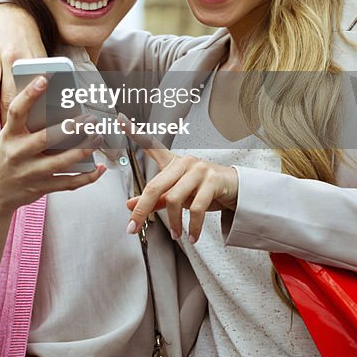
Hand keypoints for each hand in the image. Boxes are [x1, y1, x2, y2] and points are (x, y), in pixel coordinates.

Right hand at [0, 4, 45, 133]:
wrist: (12, 15)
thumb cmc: (30, 42)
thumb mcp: (41, 54)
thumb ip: (45, 75)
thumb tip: (55, 103)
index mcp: (29, 58)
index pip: (28, 90)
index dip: (28, 113)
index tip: (28, 131)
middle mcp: (10, 56)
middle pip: (8, 93)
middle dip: (5, 117)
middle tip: (6, 138)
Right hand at [0, 76, 105, 212]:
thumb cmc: (3, 159)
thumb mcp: (7, 138)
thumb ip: (26, 124)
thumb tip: (53, 100)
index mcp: (9, 136)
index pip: (17, 111)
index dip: (30, 94)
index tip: (44, 78)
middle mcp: (18, 154)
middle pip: (45, 138)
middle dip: (70, 128)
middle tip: (89, 117)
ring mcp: (30, 173)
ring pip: (61, 162)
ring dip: (83, 150)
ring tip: (97, 137)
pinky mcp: (41, 188)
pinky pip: (68, 183)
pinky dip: (87, 177)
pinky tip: (99, 168)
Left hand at [120, 118, 237, 243]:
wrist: (235, 189)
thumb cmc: (204, 189)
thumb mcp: (178, 194)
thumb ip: (154, 199)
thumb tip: (130, 205)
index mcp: (173, 162)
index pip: (151, 145)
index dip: (135, 132)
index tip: (120, 120)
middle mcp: (184, 162)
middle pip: (155, 186)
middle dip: (142, 210)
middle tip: (133, 227)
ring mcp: (199, 170)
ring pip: (174, 198)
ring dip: (173, 223)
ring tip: (176, 235)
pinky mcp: (212, 181)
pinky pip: (196, 208)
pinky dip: (192, 226)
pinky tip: (191, 236)